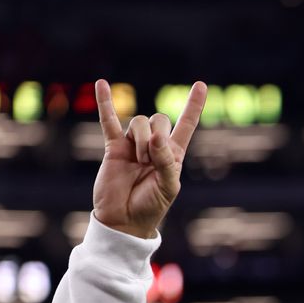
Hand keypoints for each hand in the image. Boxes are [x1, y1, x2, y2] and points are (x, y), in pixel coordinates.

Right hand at [92, 79, 206, 238]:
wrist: (124, 219)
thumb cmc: (151, 205)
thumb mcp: (168, 187)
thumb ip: (166, 161)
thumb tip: (157, 136)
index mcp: (173, 154)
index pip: (186, 124)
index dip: (193, 105)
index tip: (201, 85)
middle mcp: (154, 145)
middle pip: (159, 120)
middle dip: (155, 137)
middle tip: (149, 161)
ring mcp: (133, 144)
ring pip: (139, 122)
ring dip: (139, 140)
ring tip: (137, 162)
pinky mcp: (113, 146)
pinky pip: (109, 120)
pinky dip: (105, 102)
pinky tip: (102, 84)